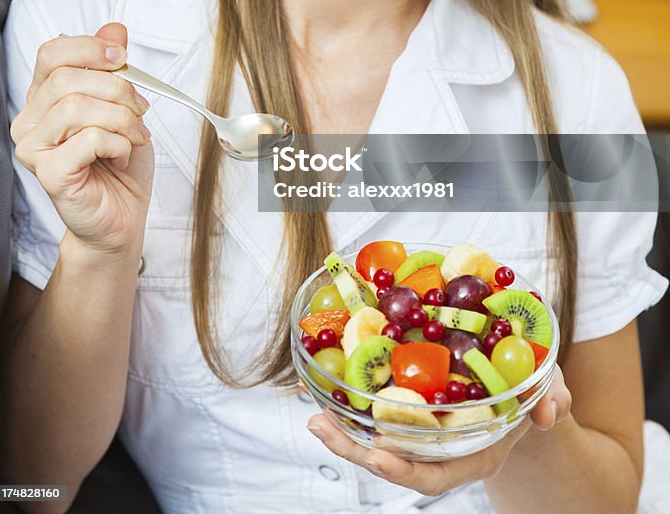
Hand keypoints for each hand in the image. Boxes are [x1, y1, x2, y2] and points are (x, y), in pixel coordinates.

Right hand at [11, 22, 154, 256]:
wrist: (123, 216)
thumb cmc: (120, 162)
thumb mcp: (124, 106)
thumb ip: (114, 68)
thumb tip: (114, 28)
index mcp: (44, 97)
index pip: (52, 53)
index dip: (90, 47)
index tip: (123, 58)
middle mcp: (30, 120)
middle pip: (67, 78)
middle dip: (117, 89)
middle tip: (141, 110)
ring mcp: (34, 149)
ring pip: (77, 106)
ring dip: (121, 119)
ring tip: (134, 137)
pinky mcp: (48, 174)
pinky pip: (87, 139)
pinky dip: (117, 144)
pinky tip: (121, 158)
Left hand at [306, 364, 570, 495]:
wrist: (521, 388)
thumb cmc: (533, 391)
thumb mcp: (550, 390)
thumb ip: (553, 398)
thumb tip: (549, 408)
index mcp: (475, 454)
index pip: (435, 476)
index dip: (406, 471)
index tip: (377, 457)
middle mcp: (443, 451)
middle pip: (394, 462)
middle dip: (355, 452)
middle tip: (320, 426)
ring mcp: (425, 435)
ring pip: (378, 443)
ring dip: (344, 432)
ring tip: (312, 415)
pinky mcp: (412, 413)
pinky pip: (378, 415)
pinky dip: (352, 406)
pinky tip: (326, 387)